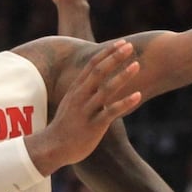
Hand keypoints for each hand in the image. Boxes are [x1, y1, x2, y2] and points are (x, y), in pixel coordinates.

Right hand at [26, 39, 142, 173]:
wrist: (52, 147)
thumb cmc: (64, 126)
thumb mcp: (71, 103)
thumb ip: (83, 92)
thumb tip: (95, 82)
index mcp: (76, 89)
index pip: (92, 65)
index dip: (107, 53)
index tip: (121, 43)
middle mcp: (80, 96)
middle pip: (99, 71)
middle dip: (115, 57)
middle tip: (130, 46)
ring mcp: (86, 110)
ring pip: (106, 89)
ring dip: (123, 76)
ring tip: (137, 65)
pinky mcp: (93, 125)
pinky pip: (111, 112)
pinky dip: (125, 102)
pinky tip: (138, 95)